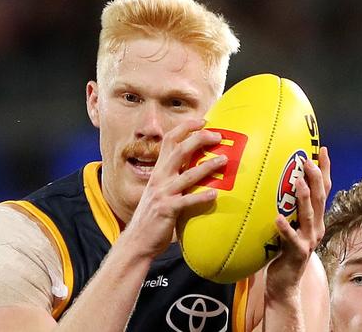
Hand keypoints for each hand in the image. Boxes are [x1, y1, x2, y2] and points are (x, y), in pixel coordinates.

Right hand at [123, 119, 227, 257]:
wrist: (137, 241)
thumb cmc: (154, 217)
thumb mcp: (161, 192)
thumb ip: (175, 180)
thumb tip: (197, 170)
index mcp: (158, 171)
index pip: (169, 140)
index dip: (185, 128)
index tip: (203, 121)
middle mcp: (159, 178)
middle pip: (178, 150)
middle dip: (198, 139)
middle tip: (217, 136)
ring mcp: (162, 194)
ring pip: (186, 175)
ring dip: (207, 166)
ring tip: (224, 161)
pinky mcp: (166, 210)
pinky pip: (186, 201)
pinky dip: (201, 197)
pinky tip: (214, 195)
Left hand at [265, 146, 330, 297]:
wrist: (285, 284)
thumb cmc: (282, 252)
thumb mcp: (287, 227)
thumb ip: (286, 209)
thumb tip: (274, 184)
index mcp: (315, 220)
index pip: (323, 190)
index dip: (324, 170)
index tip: (321, 149)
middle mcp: (316, 228)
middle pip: (319, 198)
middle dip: (315, 177)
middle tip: (307, 160)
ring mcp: (308, 241)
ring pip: (309, 215)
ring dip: (303, 197)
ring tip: (298, 181)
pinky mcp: (297, 253)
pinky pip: (290, 239)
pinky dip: (285, 228)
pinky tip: (277, 218)